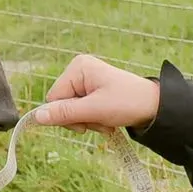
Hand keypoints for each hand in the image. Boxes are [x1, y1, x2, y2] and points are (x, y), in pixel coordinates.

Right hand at [39, 54, 161, 131]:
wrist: (156, 106)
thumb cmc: (128, 102)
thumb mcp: (94, 110)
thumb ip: (65, 113)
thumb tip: (36, 117)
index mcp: (77, 68)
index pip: (54, 98)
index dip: (66, 116)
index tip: (86, 123)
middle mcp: (79, 71)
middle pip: (62, 105)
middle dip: (80, 119)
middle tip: (100, 122)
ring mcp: (86, 81)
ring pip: (72, 111)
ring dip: (88, 122)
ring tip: (107, 121)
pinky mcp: (93, 91)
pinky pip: (82, 111)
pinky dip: (93, 120)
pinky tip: (108, 120)